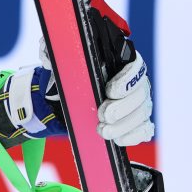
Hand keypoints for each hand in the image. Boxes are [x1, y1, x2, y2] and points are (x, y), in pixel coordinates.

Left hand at [27, 0, 153, 145]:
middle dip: (123, 108)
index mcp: (122, 62)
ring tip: (103, 131)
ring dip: (124, 126)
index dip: (127, 80)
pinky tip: (118, 139)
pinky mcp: (137, 121)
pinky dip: (132, 136)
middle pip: (140, 94)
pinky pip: (143, 130)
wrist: (73, 94)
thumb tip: (48, 58)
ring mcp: (139, 103)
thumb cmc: (74, 73)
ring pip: (141, 115)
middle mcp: (136, 83)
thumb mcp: (62, 58)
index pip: (135, 68)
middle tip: (103, 116)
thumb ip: (54, 51)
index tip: (111, 91)